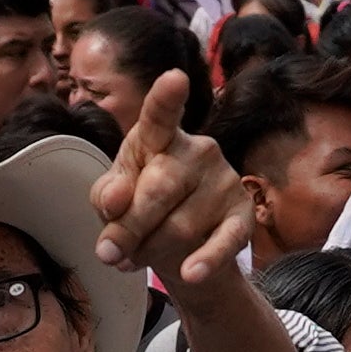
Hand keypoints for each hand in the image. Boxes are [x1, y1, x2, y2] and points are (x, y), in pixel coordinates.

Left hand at [90, 70, 256, 293]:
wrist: (185, 246)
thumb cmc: (144, 209)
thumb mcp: (114, 199)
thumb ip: (106, 195)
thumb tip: (114, 201)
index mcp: (160, 138)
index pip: (160, 116)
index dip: (166, 97)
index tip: (173, 79)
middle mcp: (198, 150)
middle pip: (158, 190)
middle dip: (128, 228)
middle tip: (108, 253)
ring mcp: (224, 181)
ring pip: (179, 226)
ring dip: (150, 252)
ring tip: (137, 258)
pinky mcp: (243, 215)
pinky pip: (223, 242)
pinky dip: (205, 261)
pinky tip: (190, 273)